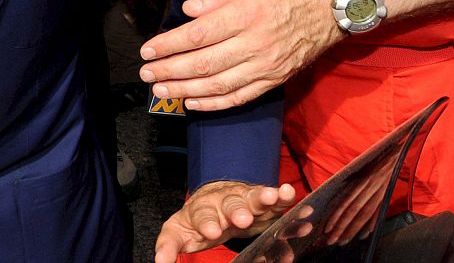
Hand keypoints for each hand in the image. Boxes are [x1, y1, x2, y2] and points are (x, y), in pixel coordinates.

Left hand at [140, 0, 338, 111]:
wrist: (335, 4)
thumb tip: (189, 10)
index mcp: (248, 13)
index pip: (199, 35)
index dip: (169, 45)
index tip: (148, 49)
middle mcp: (257, 43)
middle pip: (204, 64)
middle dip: (170, 70)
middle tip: (146, 73)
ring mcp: (267, 65)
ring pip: (219, 85)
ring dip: (186, 91)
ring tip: (162, 91)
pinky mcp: (276, 78)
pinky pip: (241, 97)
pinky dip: (215, 104)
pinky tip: (193, 103)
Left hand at [155, 181, 298, 261]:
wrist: (214, 200)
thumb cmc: (196, 221)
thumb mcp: (178, 233)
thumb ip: (169, 246)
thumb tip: (159, 262)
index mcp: (202, 210)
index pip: (203, 215)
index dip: (207, 223)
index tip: (212, 232)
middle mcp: (223, 202)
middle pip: (230, 203)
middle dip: (237, 210)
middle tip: (242, 219)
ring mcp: (244, 200)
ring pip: (254, 196)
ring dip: (265, 197)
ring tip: (276, 197)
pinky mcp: (262, 202)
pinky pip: (275, 200)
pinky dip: (284, 199)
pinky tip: (293, 197)